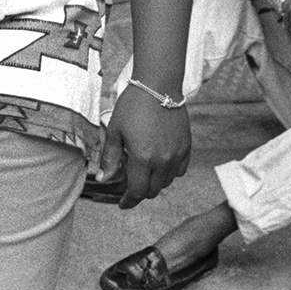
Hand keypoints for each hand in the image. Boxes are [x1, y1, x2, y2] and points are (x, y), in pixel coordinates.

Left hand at [106, 89, 191, 208]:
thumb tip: (103, 178)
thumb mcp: (115, 131)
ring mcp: (177, 154)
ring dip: (154, 181)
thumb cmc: (133, 105)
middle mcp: (162, 160)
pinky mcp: (186, 147)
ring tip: (144, 167)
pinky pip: (180, 170)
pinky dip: (169, 172)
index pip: (137, 192)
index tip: (122, 204)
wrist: (158, 85)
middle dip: (140, 191)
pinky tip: (160, 161)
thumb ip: (111, 158)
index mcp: (142, 158)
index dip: (128, 201)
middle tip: (131, 181)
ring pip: (166, 182)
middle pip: (152, 190)